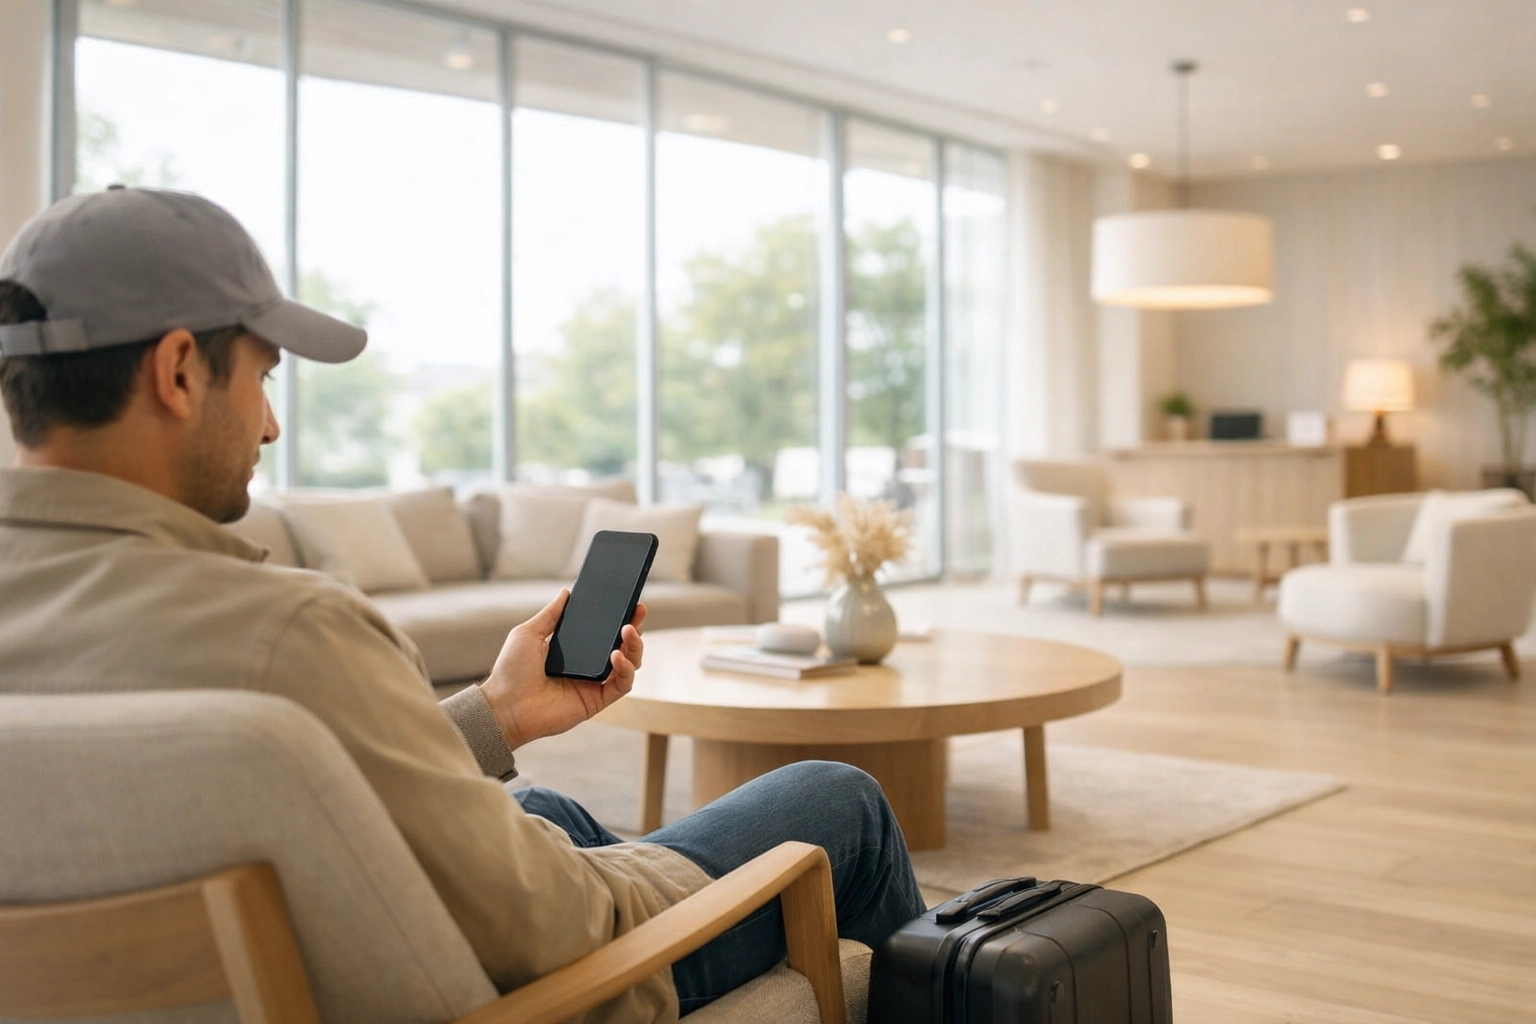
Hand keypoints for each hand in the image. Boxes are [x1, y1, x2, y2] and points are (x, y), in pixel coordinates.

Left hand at [479, 589, 646, 749]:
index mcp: (573, 650)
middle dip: (634, 628)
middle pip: (622, 646)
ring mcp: (593, 684)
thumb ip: (551, 614)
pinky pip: (623, 684)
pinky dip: (626, 669)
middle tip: (638, 612)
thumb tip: (566, 592)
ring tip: (628, 631)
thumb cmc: (511, 671)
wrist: (505, 705)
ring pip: (629, 664)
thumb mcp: (529, 633)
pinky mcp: (597, 701)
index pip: (603, 632)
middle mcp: (587, 666)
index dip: (619, 617)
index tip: (630, 602)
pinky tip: (616, 656)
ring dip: (634, 646)